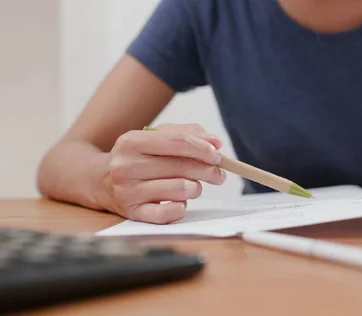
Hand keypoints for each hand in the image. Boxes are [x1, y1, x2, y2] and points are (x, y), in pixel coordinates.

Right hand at [101, 123, 225, 223]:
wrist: (96, 180)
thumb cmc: (136, 157)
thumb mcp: (154, 137)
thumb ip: (186, 134)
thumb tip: (216, 143)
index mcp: (132, 141)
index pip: (176, 142)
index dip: (202, 149)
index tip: (218, 155)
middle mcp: (126, 166)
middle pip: (181, 166)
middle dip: (208, 170)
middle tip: (219, 174)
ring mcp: (127, 191)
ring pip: (179, 189)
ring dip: (195, 188)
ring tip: (193, 186)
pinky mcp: (132, 213)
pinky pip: (167, 214)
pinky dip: (180, 208)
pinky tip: (180, 202)